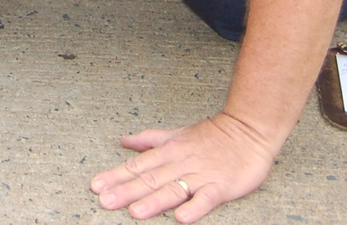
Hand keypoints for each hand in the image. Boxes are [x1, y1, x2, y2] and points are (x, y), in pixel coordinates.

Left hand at [89, 112, 276, 221]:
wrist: (249, 130)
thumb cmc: (212, 136)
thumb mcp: (176, 134)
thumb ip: (149, 140)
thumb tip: (124, 141)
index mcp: (169, 152)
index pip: (138, 166)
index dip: (116, 176)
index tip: (96, 185)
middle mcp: (181, 164)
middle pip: (150, 179)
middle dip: (126, 191)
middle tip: (104, 201)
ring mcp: (201, 175)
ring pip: (174, 189)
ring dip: (154, 202)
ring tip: (135, 212)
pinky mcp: (221, 186)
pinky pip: (206, 199)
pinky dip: (194, 207)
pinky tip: (181, 217)